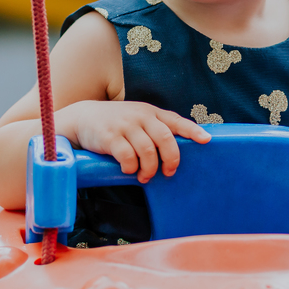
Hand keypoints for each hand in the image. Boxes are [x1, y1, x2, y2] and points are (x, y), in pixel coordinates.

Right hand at [66, 101, 209, 182]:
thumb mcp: (137, 118)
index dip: (192, 131)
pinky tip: (129, 170)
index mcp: (150, 112)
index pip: (175, 121)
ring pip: (148, 151)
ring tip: (145, 176)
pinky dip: (131, 168)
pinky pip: (128, 157)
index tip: (206, 140)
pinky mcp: (110, 137)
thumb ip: (155, 128)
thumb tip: (176, 149)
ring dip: (150, 169)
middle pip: (165, 139)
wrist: (82, 117)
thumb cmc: (115, 122)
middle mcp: (140, 116)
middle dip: (171, 160)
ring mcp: (125, 125)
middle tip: (168, 172)